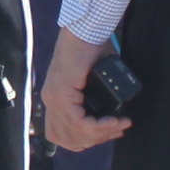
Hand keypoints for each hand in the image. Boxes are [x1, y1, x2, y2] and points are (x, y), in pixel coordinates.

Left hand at [42, 27, 126, 150]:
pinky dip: (98, 126)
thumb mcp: (92, 81)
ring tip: (119, 124)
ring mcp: (53, 97)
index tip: (112, 132)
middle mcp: (50, 101)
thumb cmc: (92, 49)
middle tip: (118, 129)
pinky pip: (78, 122)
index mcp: (54, 100)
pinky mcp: (61, 92)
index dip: (89, 140)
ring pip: (74, 134)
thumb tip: (110, 116)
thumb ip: (93, 98)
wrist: (86, 29)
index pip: (65, 135)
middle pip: (69, 139)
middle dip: (98, 139)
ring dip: (101, 134)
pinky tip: (113, 120)